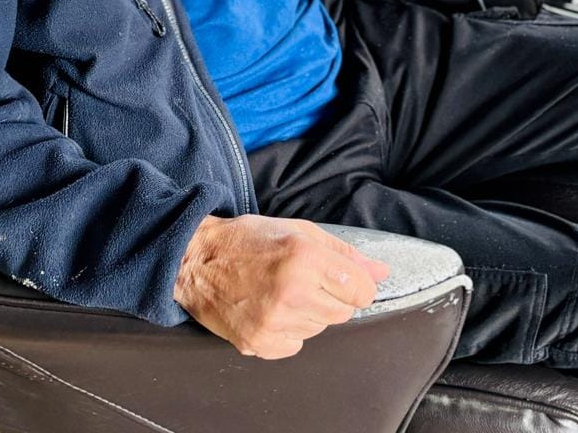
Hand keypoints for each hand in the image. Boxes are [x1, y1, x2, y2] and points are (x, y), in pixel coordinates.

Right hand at [173, 215, 389, 359]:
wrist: (196, 261)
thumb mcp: (300, 232)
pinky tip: (271, 309)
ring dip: (309, 313)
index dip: (356, 285)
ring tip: (283, 292)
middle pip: (342, 312)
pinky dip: (289, 331)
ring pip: (320, 329)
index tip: (344, 281)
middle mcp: (292, 291)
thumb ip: (344, 253)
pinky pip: (296, 345)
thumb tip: (381, 272)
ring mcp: (274, 321)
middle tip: (305, 280)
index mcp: (305, 257)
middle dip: (330, 297)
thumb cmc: (248, 241)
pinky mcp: (258, 342)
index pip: (361, 290)